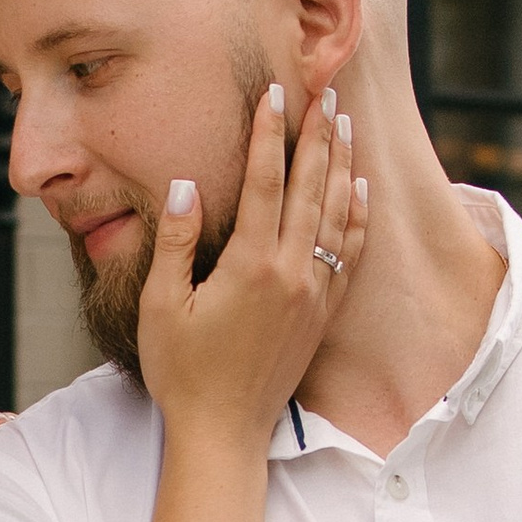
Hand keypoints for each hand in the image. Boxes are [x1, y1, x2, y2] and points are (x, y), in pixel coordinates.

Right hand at [138, 87, 363, 440]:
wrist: (224, 432)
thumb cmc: (181, 372)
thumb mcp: (160, 306)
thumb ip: (173, 242)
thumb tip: (184, 185)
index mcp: (250, 265)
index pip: (263, 181)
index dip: (269, 132)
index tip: (274, 92)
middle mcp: (292, 273)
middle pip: (310, 186)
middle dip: (316, 133)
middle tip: (325, 89)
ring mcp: (314, 293)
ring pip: (336, 213)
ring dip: (342, 163)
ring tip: (344, 121)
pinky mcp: (323, 314)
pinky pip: (349, 252)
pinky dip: (357, 215)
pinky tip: (360, 187)